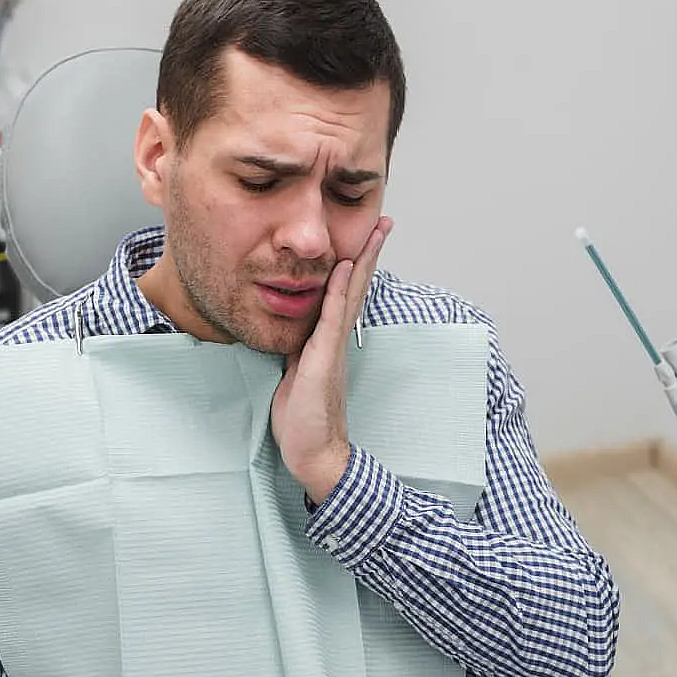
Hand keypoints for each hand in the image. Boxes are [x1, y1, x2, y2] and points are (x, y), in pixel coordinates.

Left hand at [271, 218, 393, 504]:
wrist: (314, 454)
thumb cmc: (303, 422)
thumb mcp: (294, 376)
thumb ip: (297, 352)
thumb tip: (291, 334)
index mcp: (328, 343)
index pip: (344, 297)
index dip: (355, 267)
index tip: (366, 239)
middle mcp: (336, 341)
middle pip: (356, 289)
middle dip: (370, 254)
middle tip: (385, 223)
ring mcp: (333, 349)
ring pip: (350, 297)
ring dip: (363, 262)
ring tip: (376, 232)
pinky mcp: (324, 361)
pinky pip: (332, 320)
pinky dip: (340, 292)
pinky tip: (345, 268)